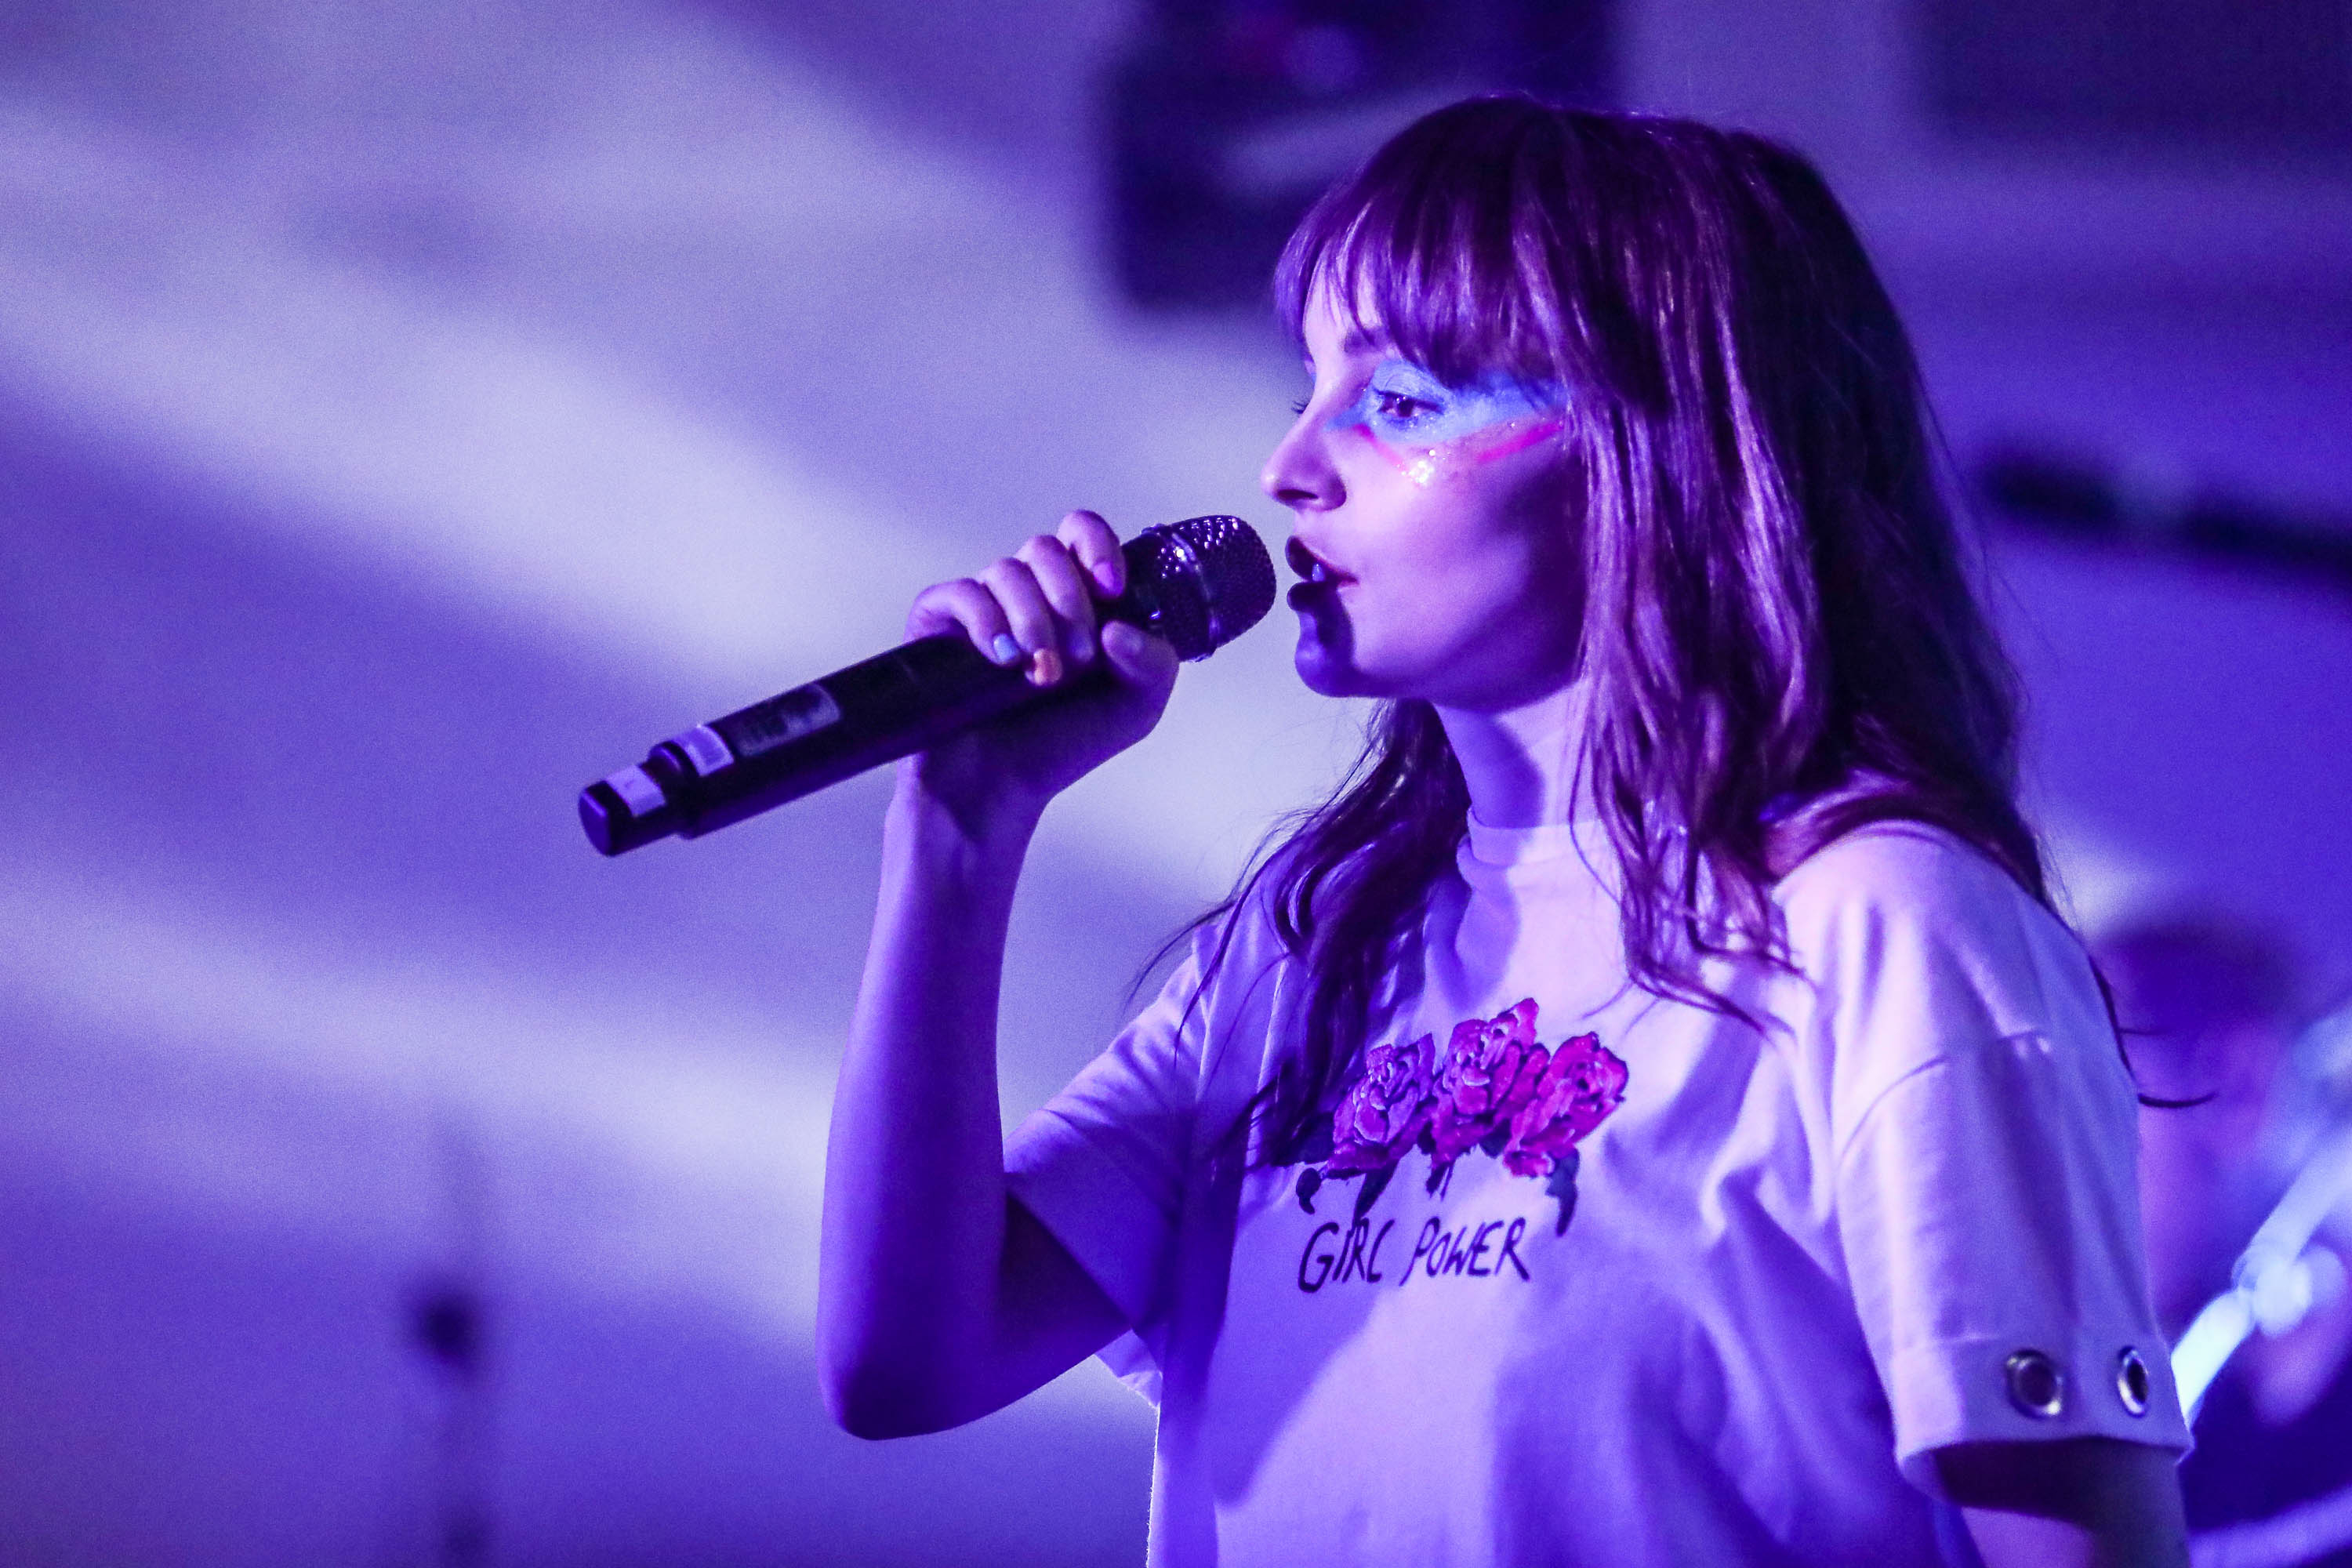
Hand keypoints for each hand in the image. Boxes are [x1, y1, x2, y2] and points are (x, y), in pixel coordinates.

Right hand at [899, 510, 1179, 825]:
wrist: (998, 790)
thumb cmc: (1060, 746)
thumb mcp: (1135, 708)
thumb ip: (1154, 663)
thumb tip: (1119, 627)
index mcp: (1076, 599)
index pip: (1081, 533)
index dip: (1096, 545)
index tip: (1111, 587)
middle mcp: (1028, 594)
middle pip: (1045, 549)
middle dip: (1069, 600)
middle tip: (1080, 656)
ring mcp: (982, 606)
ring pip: (1007, 571)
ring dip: (1034, 621)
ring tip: (1042, 675)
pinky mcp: (939, 623)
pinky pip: (961, 593)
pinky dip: (986, 622)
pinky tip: (1001, 660)